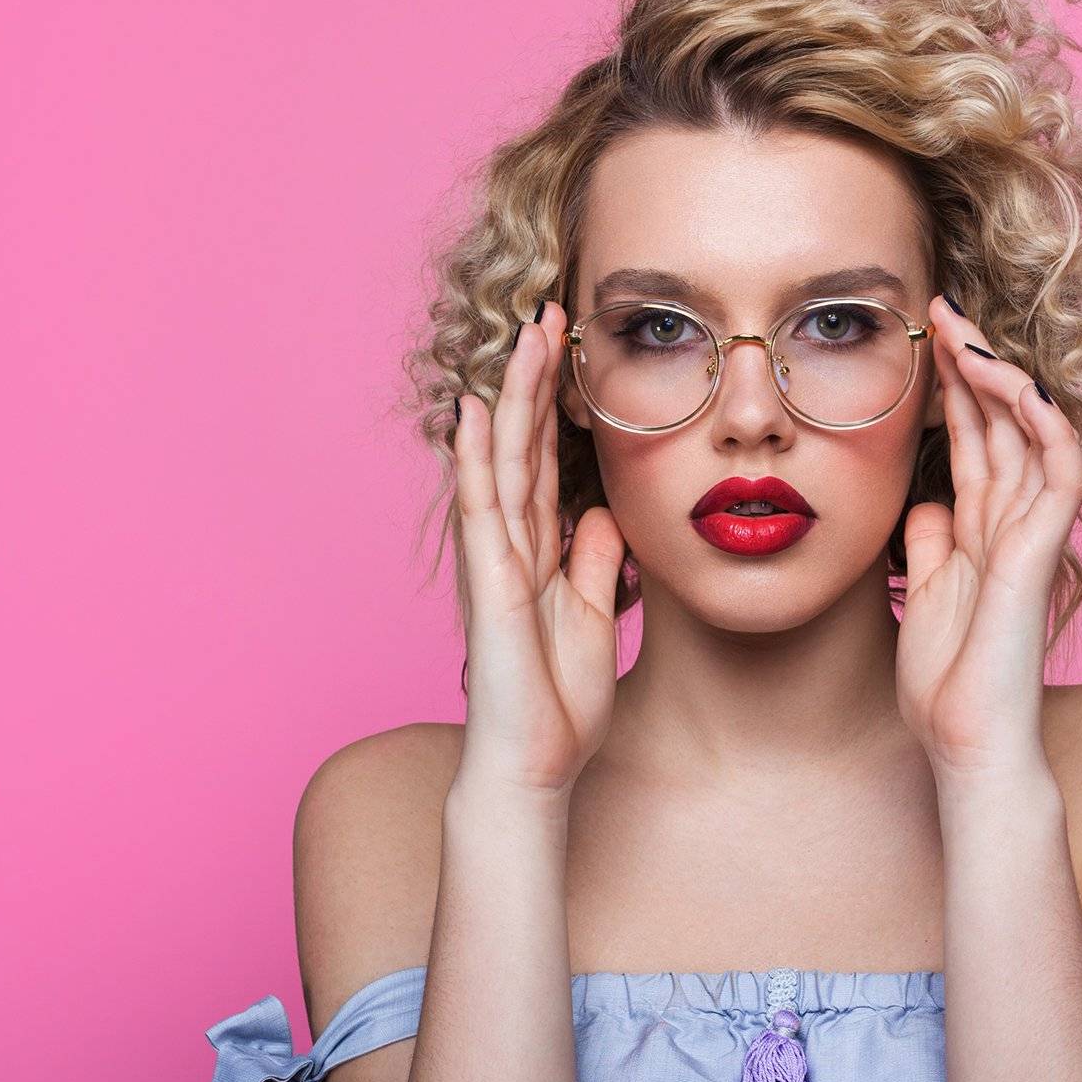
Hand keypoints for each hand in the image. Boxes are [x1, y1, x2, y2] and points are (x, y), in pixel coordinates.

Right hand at [451, 302, 627, 801]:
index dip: (556, 407)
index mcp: (540, 553)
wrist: (535, 766)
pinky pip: (483, 509)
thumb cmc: (559, 703)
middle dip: (535, 381)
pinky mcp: (490, 584)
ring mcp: (496, 561)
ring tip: (522, 337)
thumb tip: (605, 513)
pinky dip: (478, 459)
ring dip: (511, 398)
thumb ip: (598, 563)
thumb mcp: (597, 617)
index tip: (570, 351)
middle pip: (524, 446)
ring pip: (502, 461)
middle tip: (548, 315)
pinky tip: (476, 412)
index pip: (547, 463)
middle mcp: (511, 546)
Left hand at [896, 294, 1081, 777]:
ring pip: (1031, 434)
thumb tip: (925, 502)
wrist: (966, 740)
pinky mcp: (1042, 552)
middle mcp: (1013, 524)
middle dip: (974, 363)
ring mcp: (1033, 535)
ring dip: (1000, 377)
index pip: (975, 441)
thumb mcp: (922, 594)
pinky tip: (1014, 384)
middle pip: (1002, 423)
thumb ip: (931, 544)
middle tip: (941, 306)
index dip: (955, 389)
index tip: (924, 338)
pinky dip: (1042, 425)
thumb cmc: (948, 683)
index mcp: (984, 531)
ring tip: (963, 329)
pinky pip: (1057, 473)